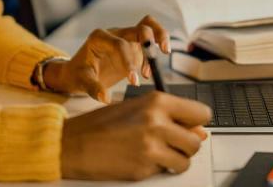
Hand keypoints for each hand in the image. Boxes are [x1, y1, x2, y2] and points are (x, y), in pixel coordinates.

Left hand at [44, 15, 170, 102]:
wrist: (78, 71)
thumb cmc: (78, 74)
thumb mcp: (81, 81)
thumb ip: (93, 88)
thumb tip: (106, 98)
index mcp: (99, 38)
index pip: (119, 45)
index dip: (129, 62)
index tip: (134, 82)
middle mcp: (114, 34)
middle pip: (140, 26)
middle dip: (151, 39)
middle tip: (161, 53)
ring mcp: (125, 37)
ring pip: (148, 26)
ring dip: (160, 36)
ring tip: (165, 52)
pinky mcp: (133, 45)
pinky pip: (149, 41)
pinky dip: (155, 49)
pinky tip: (149, 72)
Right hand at [61, 91, 211, 179]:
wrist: (72, 143)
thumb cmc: (101, 124)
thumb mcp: (137, 109)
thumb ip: (169, 117)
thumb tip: (199, 132)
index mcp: (157, 101)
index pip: (201, 112)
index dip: (197, 122)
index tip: (191, 127)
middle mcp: (157, 122)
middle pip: (196, 141)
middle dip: (186, 145)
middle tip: (170, 143)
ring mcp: (151, 147)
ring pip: (185, 160)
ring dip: (175, 160)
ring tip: (156, 153)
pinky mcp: (143, 168)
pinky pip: (165, 171)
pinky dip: (158, 169)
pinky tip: (141, 159)